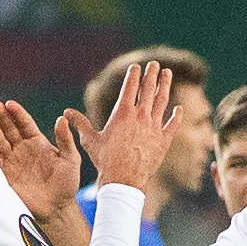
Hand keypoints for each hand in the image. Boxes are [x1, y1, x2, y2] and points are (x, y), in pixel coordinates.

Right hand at [0, 100, 82, 218]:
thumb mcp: (71, 160)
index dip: (17, 113)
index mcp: (38, 142)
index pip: (25, 123)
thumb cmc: (66, 183)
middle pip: (10, 129)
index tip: (10, 104)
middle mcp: (23, 148)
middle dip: (2, 117)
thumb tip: (62, 119)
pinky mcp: (5, 174)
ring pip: (0, 141)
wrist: (56, 207)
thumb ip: (65, 140)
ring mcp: (13, 160)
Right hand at [64, 60, 180, 189]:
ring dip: (165, 86)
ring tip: (167, 73)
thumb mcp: (90, 140)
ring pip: (162, 101)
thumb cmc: (105, 161)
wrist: (123, 181)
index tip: (136, 67)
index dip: (133, 75)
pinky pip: (173, 124)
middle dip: (151, 74)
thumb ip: (81, 124)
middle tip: (154, 64)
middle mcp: (141, 116)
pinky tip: (180, 109)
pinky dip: (177, 116)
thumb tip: (67, 113)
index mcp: (123, 113)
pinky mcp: (164, 141)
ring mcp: (154, 127)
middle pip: (148, 89)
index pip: (130, 87)